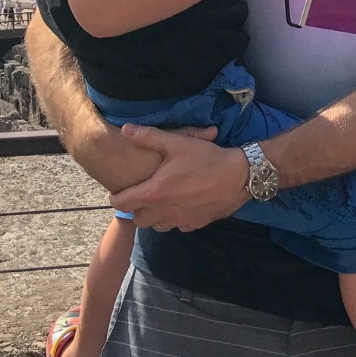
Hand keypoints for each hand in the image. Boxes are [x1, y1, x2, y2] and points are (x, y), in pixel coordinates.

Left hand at [109, 125, 247, 229]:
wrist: (238, 176)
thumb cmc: (206, 158)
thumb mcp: (177, 142)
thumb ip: (148, 136)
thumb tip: (125, 130)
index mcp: (153, 193)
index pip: (121, 203)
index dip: (117, 196)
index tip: (123, 189)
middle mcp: (162, 212)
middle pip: (137, 219)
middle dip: (137, 208)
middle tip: (146, 193)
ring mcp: (179, 221)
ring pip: (156, 225)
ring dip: (155, 215)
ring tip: (163, 199)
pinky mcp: (194, 224)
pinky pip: (177, 226)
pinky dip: (175, 218)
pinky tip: (183, 204)